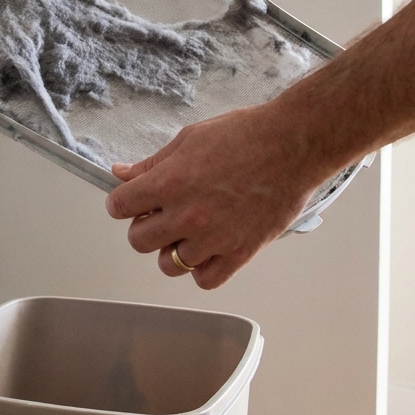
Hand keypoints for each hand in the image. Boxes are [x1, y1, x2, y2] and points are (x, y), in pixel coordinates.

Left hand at [104, 104, 337, 288]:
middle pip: (138, 241)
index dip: (123, 202)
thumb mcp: (189, 139)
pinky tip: (208, 249)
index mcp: (169, 182)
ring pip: (168, 265)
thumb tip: (120, 174)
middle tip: (162, 214)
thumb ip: (152, 163)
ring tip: (188, 232)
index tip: (132, 200)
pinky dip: (201, 269)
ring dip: (172, 250)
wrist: (294, 144)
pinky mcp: (240, 253)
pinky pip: (205, 280)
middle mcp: (187, 215)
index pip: (120, 207)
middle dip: (144, 226)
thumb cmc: (245, 135)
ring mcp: (213, 238)